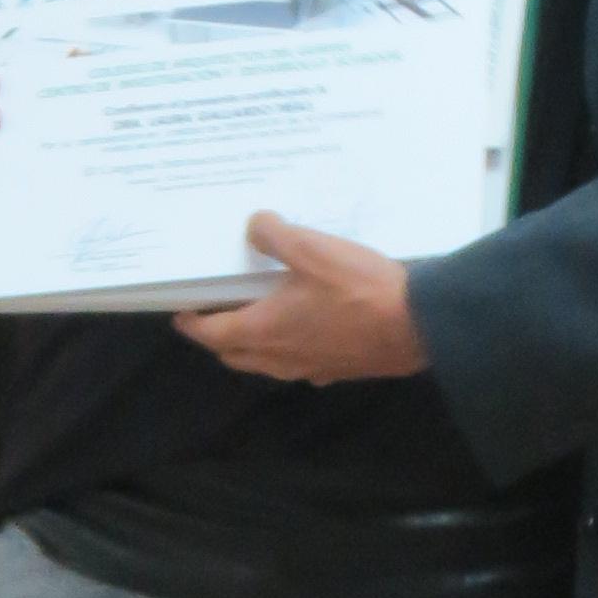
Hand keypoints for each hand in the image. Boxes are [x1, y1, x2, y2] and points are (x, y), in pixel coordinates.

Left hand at [176, 216, 426, 381]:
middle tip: (217, 313)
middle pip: (235, 354)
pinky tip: (304, 330)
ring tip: (256, 319)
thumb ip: (274, 236)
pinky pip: (299, 365)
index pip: (212, 334)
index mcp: (264, 330)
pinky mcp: (338, 371)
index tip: (180, 314)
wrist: (417, 325)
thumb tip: (253, 227)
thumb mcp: (311, 248)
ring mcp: (310, 369)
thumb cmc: (357, 289)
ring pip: (266, 363)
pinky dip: (289, 350)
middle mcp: (281, 358)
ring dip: (253, 346)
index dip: (192, 324)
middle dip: (219, 336)